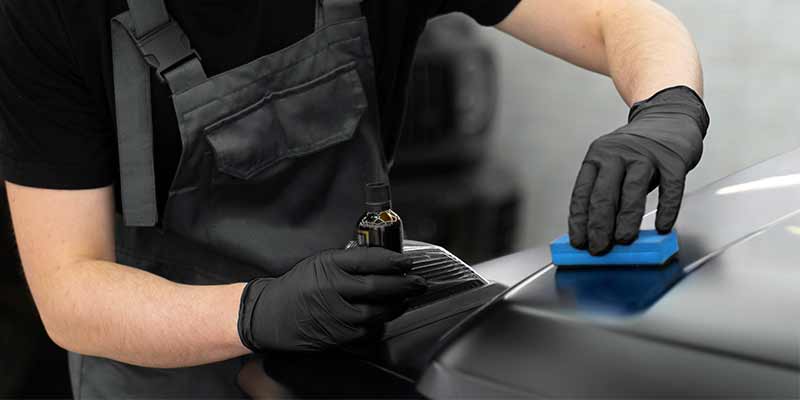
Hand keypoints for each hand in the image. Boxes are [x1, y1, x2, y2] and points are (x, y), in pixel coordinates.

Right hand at [237, 247, 426, 351]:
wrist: (272, 315)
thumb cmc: (298, 286)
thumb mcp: (320, 263)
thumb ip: (349, 260)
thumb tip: (384, 259)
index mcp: (328, 267)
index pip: (367, 260)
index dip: (392, 260)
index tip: (407, 261)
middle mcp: (332, 291)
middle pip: (376, 287)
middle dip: (403, 285)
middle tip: (418, 282)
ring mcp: (335, 316)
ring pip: (376, 313)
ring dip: (396, 305)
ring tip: (406, 298)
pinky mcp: (336, 337)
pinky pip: (367, 331)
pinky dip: (381, 323)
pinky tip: (387, 316)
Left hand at [568, 86, 709, 254]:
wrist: (669, 117)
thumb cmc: (637, 151)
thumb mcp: (613, 165)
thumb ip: (606, 194)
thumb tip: (597, 233)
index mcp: (598, 156)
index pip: (583, 192)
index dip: (579, 220)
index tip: (578, 242)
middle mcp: (619, 153)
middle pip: (605, 194)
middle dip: (599, 226)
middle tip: (598, 249)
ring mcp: (646, 155)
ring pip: (633, 191)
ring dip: (626, 220)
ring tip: (623, 241)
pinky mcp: (673, 159)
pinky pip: (670, 189)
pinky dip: (666, 210)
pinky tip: (662, 227)